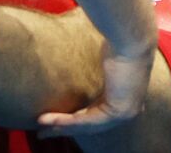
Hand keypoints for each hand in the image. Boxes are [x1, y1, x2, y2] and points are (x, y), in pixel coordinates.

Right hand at [35, 43, 152, 137]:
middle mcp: (128, 110)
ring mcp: (125, 113)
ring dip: (61, 126)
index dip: (75, 120)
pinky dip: (65, 121)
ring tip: (40, 124)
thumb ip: (96, 76)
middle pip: (91, 125)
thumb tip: (74, 69)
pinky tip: (47, 119)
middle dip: (65, 128)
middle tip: (43, 132)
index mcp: (125, 98)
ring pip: (86, 125)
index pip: (97, 116)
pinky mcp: (118, 112)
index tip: (55, 121)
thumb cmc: (118, 43)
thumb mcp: (105, 63)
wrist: (130, 39)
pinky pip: (87, 120)